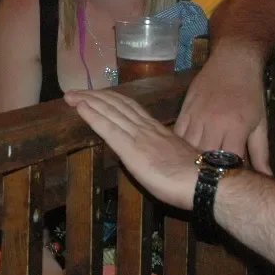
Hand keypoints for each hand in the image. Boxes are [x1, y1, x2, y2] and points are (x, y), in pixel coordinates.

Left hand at [66, 89, 200, 209]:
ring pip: (110, 111)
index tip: (95, 94)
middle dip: (94, 96)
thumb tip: (153, 152)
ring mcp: (138, 136)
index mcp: (156, 129)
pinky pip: (109, 128)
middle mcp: (145, 127)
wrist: (203, 182)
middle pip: (116, 104)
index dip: (110, 98)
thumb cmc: (194, 177)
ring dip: (88, 101)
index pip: (129, 106)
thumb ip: (161, 151)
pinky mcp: (131, 149)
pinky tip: (80, 108)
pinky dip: (92, 116)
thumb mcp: (175, 156)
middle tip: (74, 91)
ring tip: (71, 96)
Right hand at [173, 53, 271, 173]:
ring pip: (187, 148)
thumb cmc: (251, 92)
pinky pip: (177, 134)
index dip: (227, 178)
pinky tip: (180, 157)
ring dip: (191, 163)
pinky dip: (178, 148)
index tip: (229, 186)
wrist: (233, 60)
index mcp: (235, 128)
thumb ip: (261, 152)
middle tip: (209, 185)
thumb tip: (266, 178)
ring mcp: (196, 116)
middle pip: (205, 159)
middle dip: (207, 174)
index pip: (228, 163)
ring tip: (193, 176)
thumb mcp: (261, 122)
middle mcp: (213, 123)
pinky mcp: (185, 110)